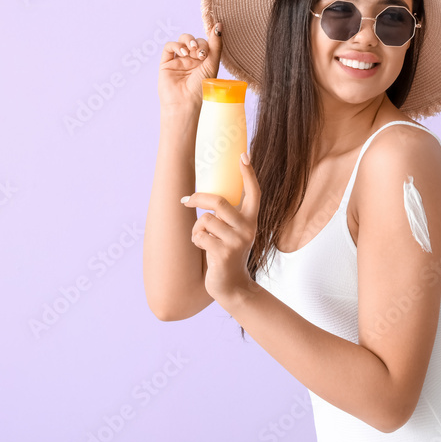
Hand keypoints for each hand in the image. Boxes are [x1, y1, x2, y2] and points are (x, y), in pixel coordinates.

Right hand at [158, 22, 222, 111]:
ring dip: (188, 40)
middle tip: (201, 54)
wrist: (186, 102)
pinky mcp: (167, 63)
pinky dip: (176, 45)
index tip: (210, 49)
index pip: (206, 44)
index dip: (208, 42)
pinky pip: (170, 47)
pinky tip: (182, 52)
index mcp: (204, 62)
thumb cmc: (201, 87)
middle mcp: (192, 60)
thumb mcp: (212, 64)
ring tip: (191, 50)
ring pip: (182, 40)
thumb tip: (219, 25)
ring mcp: (179, 61)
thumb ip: (216, 45)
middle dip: (198, 43)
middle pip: (194, 40)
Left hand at [182, 150, 260, 305]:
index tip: (243, 155)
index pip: (254, 191)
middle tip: (186, 200)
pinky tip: (203, 249)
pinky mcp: (223, 253)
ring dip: (196, 228)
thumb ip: (228, 216)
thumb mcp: (234, 232)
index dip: (249, 173)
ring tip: (201, 238)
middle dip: (198, 198)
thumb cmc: (228, 254)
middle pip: (219, 201)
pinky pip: (200, 236)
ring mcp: (237, 241)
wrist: (233, 286)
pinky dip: (196, 240)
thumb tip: (206, 195)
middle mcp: (248, 228)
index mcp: (251, 219)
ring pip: (205, 220)